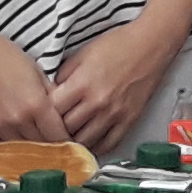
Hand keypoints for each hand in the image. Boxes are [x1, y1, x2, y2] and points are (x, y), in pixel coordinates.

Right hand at [0, 30, 65, 147]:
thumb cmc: (3, 54)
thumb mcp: (36, 71)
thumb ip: (50, 96)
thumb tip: (61, 116)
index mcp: (36, 104)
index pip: (59, 137)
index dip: (68, 143)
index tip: (71, 144)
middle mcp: (18, 120)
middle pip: (42, 148)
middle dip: (52, 149)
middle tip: (57, 150)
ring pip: (22, 152)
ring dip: (31, 153)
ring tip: (38, 151)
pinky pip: (0, 149)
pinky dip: (10, 151)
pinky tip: (16, 148)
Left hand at [49, 18, 187, 154]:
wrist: (150, 45)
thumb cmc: (119, 45)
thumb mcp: (82, 53)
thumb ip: (64, 75)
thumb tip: (51, 93)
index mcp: (82, 84)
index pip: (52, 110)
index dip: (43, 114)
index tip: (41, 115)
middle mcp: (97, 102)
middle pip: (66, 129)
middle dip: (56, 129)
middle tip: (50, 130)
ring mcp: (114, 114)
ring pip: (85, 141)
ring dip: (73, 141)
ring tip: (67, 138)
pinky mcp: (128, 121)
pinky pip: (108, 144)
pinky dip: (95, 148)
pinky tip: (88, 144)